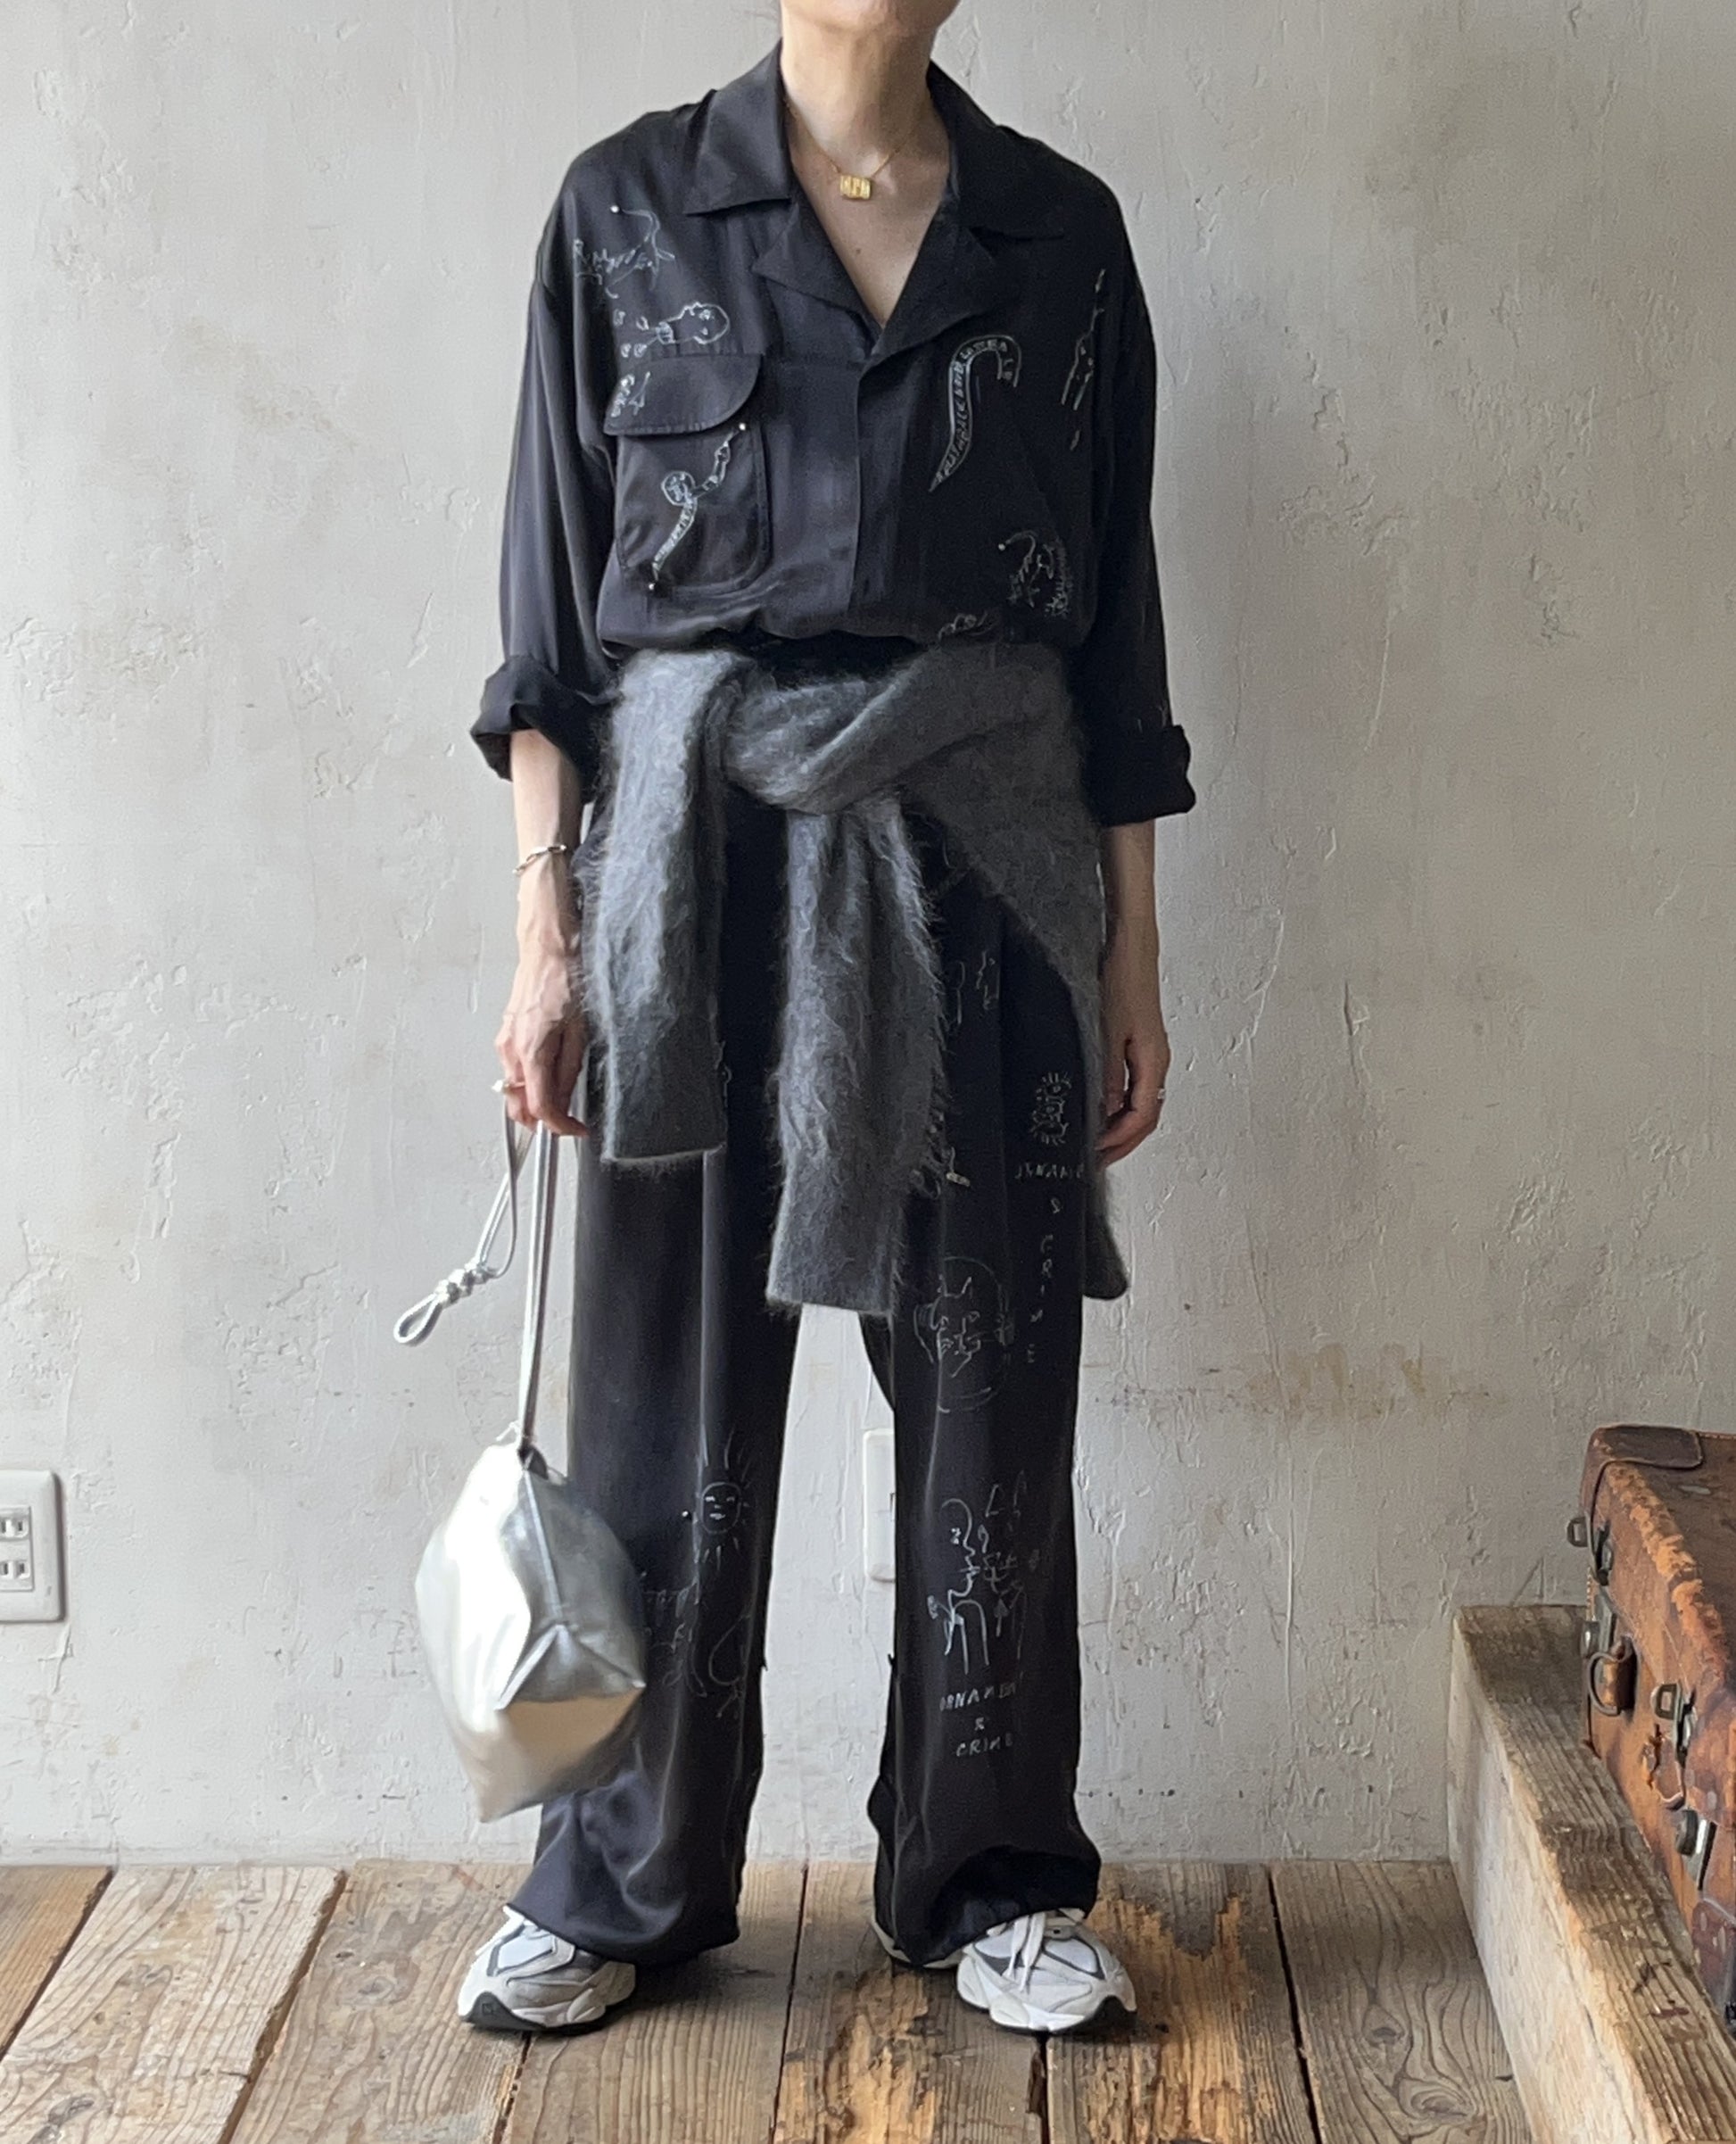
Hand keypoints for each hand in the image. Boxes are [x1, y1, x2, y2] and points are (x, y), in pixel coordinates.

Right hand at [495, 861, 588, 1136]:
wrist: (547, 945)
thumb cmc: (566, 978)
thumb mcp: (580, 1029)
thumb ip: (569, 1069)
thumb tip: (566, 1099)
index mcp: (531, 1051)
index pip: (540, 1108)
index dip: (560, 1127)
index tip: (578, 1130)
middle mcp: (512, 1050)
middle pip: (518, 1105)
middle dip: (542, 1121)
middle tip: (569, 1121)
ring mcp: (505, 1041)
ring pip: (514, 1089)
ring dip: (535, 1101)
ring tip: (564, 1098)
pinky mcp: (507, 1032)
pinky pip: (514, 1069)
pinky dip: (529, 1081)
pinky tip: (549, 1074)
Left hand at [1098, 918, 1169, 1164]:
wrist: (1130, 940)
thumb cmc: (1123, 977)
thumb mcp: (1108, 1030)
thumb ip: (1107, 1074)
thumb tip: (1106, 1111)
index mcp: (1153, 1061)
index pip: (1141, 1118)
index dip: (1118, 1142)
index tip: (1095, 1156)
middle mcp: (1154, 1061)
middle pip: (1145, 1116)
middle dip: (1122, 1142)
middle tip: (1096, 1159)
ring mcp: (1147, 1052)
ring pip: (1140, 1102)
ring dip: (1120, 1125)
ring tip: (1096, 1140)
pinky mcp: (1137, 1041)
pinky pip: (1133, 1085)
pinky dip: (1119, 1104)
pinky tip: (1100, 1105)